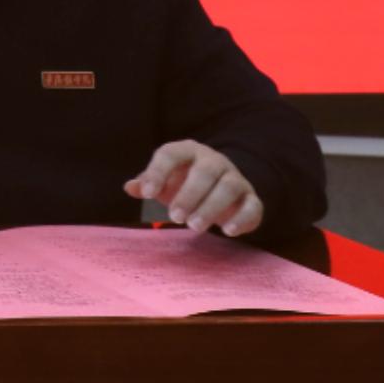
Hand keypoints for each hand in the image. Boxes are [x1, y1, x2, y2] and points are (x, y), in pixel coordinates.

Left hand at [129, 140, 263, 236]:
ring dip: (211, 207)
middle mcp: (214, 160)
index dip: (158, 172)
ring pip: (229, 187)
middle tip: (175, 217)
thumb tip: (130, 187)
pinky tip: (227, 231)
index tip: (148, 194)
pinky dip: (242, 218)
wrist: (220, 187)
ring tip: (194, 226)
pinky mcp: (251, 198)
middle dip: (189, 195)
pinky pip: (252, 205)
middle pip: (205, 171)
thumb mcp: (163, 183)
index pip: (171, 154)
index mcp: (187, 151)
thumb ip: (147, 184)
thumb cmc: (183, 183)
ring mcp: (235, 178)